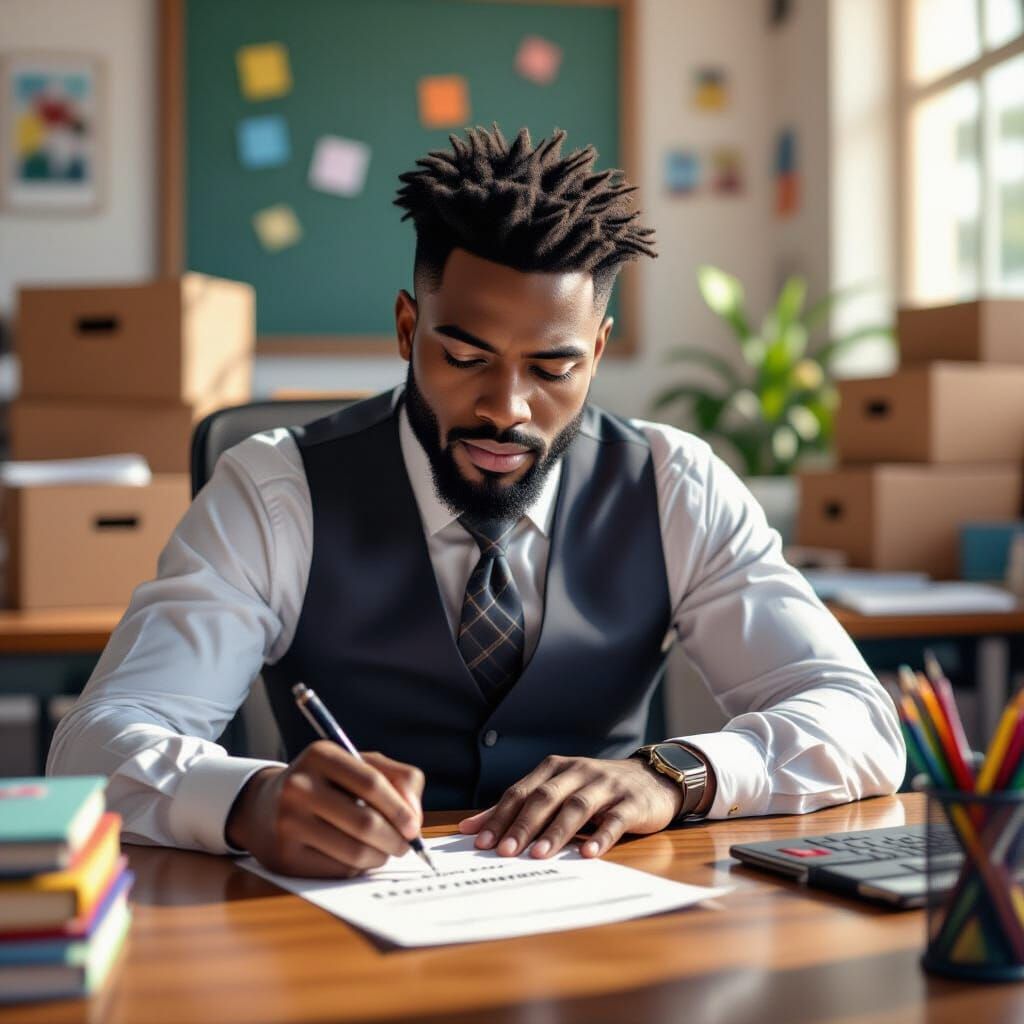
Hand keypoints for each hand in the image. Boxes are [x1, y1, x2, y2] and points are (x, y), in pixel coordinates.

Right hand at [225, 742, 424, 877]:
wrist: (264, 807)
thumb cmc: (327, 784)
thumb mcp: (359, 766)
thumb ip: (398, 779)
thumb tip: (414, 817)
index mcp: (321, 755)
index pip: (371, 783)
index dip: (400, 809)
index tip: (414, 827)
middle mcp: (299, 785)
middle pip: (365, 822)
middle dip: (395, 840)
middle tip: (404, 846)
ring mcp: (287, 822)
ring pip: (353, 852)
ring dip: (379, 857)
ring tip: (382, 852)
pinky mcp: (283, 857)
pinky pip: (336, 871)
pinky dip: (356, 869)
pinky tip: (354, 858)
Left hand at [458, 755, 684, 859]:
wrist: (653, 778)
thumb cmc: (596, 790)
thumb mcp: (559, 791)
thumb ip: (520, 808)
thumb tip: (472, 829)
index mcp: (555, 768)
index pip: (522, 792)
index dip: (500, 815)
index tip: (480, 841)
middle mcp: (578, 772)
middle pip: (546, 797)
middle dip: (523, 825)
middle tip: (505, 851)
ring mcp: (606, 785)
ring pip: (577, 806)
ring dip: (556, 831)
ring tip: (538, 855)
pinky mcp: (632, 802)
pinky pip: (615, 820)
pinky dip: (601, 836)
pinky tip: (588, 854)